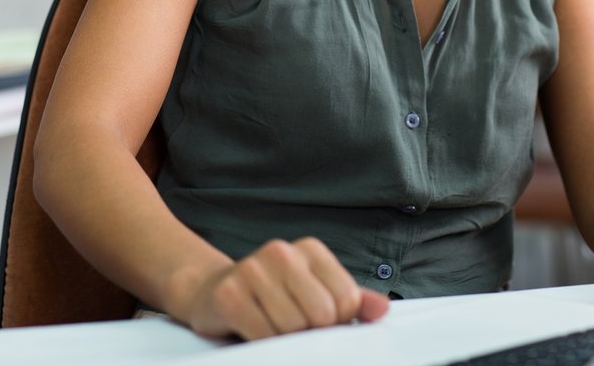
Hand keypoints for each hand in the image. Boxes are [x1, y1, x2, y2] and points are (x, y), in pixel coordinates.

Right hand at [170, 238, 389, 340]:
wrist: (211, 290)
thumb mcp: (315, 290)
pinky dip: (263, 343)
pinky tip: (254, 328)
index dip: (337, 321)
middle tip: (293, 324)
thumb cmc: (272, 295)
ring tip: (271, 324)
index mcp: (309, 249)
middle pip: (322, 315)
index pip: (347, 299)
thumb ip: (352, 299)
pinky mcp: (230, 295)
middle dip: (311, 331)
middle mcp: (281, 252)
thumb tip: (382, 310)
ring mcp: (252, 270)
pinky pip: (264, 336)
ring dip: (284, 339)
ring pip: (292, 328)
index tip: (318, 319)